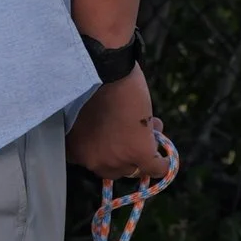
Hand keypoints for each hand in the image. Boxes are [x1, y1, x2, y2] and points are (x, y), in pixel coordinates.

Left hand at [65, 62, 165, 181]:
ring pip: (135, 168)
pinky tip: (166, 156)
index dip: (108, 149)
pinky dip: (163, 163)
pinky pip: (156, 168)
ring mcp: (116, 160)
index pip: (93, 162)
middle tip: (137, 133)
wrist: (104, 70)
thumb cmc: (90, 81)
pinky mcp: (139, 154)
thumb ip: (95, 130)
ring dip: (145, 150)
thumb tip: (120, 135)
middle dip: (125, 153)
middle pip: (113, 169)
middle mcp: (91, 161)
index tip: (117, 138)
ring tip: (153, 127)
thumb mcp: (83, 113)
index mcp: (74, 150)